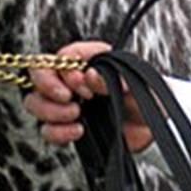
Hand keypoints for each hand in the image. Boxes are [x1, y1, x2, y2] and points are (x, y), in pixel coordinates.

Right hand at [24, 40, 152, 153]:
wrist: (154, 128)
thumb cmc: (148, 96)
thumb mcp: (139, 85)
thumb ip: (116, 79)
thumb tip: (91, 75)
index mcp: (88, 60)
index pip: (62, 57)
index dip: (66, 71)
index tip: (83, 85)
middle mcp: (72, 79)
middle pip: (39, 76)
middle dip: (48, 88)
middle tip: (69, 99)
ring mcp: (67, 103)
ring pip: (36, 102)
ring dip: (50, 111)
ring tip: (76, 116)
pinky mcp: (67, 126)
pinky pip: (47, 130)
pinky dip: (57, 133)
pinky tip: (78, 131)